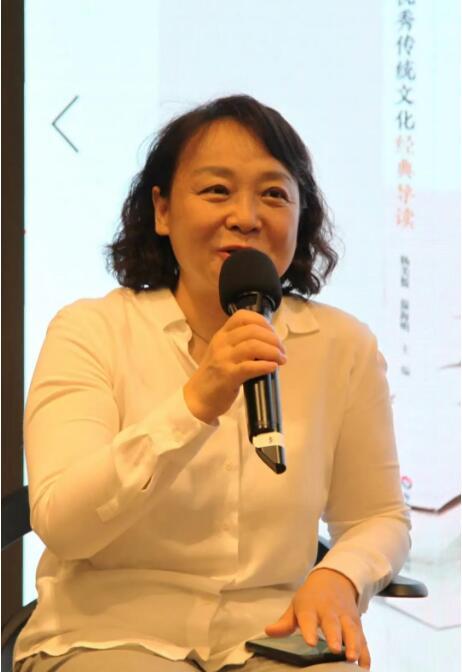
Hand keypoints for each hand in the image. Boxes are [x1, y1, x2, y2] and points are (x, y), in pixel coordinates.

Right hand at [184, 309, 286, 423]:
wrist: (197, 397)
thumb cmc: (214, 375)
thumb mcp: (223, 352)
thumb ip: (240, 344)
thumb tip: (269, 343)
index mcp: (222, 335)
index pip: (243, 316)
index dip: (262, 322)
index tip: (273, 334)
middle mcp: (222, 343)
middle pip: (253, 331)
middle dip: (273, 339)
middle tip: (281, 351)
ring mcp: (223, 359)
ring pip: (253, 346)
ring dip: (273, 352)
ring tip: (281, 359)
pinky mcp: (228, 376)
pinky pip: (250, 367)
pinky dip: (265, 365)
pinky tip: (273, 367)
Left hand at [265, 568, 370, 669]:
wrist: (335, 579)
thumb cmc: (312, 597)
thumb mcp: (296, 605)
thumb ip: (285, 622)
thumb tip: (268, 632)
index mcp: (311, 607)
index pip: (309, 618)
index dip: (309, 630)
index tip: (311, 642)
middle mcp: (329, 611)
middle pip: (332, 624)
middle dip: (334, 636)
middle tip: (335, 649)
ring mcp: (345, 617)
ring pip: (350, 630)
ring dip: (353, 643)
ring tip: (352, 658)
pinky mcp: (357, 624)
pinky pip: (363, 638)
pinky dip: (365, 651)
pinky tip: (364, 665)